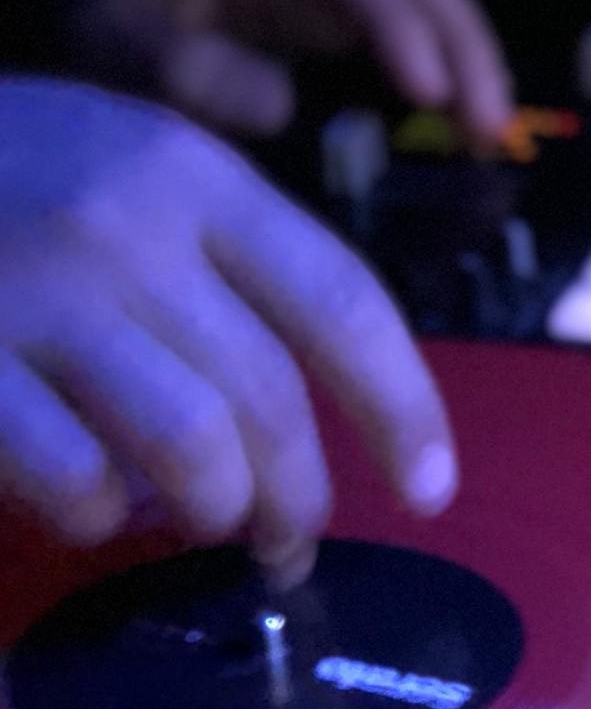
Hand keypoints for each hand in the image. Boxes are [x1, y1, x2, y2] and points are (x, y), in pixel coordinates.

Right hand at [0, 78, 456, 582]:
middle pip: (272, 400)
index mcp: (189, 176)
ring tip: (214, 531)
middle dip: (304, 497)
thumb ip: (221, 259)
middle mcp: (125, 228)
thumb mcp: (122, 163)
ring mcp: (38, 294)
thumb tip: (319, 403)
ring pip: (194, 450)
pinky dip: (101, 514)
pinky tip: (94, 508)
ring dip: (221, 514)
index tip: (433, 485)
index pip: (342, 301)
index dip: (403, 407)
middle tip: (296, 545)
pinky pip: (76, 478)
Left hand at [63, 0, 513, 142]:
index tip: (428, 95)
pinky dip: (454, 78)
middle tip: (489, 129)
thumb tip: (279, 103)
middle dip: (463, 45)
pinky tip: (470, 134)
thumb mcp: (109, 46)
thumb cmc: (99, 26)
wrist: (92, 8)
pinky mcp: (346, 18)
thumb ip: (181, 70)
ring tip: (492, 139)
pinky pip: (420, 33)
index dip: (396, 25)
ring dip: (473, 64)